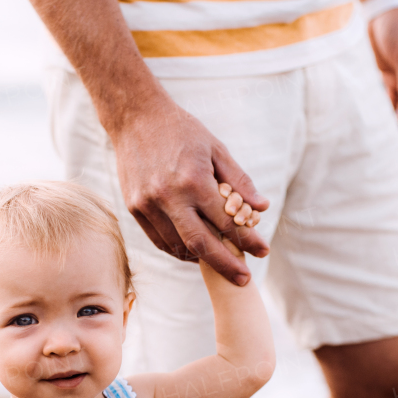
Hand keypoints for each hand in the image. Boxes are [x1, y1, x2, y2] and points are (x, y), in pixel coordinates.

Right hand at [111, 99, 269, 286]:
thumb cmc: (181, 131)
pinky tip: (195, 253)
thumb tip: (262, 207)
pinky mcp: (134, 208)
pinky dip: (179, 250)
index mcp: (193, 180)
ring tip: (221, 264)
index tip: (263, 250)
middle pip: (201, 244)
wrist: (135, 118)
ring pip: (178, 246)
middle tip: (244, 279)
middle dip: (225, 265)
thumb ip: (239, 180)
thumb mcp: (216, 149)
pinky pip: (160, 240)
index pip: (226, 221)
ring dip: (201, 260)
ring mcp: (148, 205)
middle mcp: (169, 197)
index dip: (248, 240)